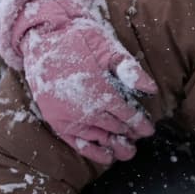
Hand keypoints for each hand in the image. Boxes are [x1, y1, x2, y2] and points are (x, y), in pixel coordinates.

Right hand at [19, 0, 157, 163]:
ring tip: (127, 153)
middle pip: (114, 127)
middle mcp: (84, 107)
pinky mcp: (55, 119)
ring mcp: (68, 116)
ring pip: (97, 138)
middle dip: (129, 134)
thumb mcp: (108, 48)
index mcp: (100, 90)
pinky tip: (106, 156)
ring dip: (115, 146)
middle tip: (140, 139)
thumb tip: (151, 89)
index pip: (126, 114)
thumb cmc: (80, 39)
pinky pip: (76, 142)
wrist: (43, 37)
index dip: (140, 124)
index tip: (149, 130)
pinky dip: (92, 151)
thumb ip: (129, 69)